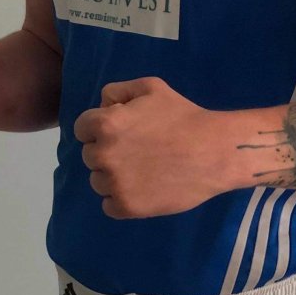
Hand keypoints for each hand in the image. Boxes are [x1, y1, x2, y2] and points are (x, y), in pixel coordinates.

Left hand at [74, 77, 224, 218]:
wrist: (213, 151)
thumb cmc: (183, 116)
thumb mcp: (150, 87)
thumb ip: (118, 91)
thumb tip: (102, 106)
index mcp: (105, 124)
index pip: (82, 128)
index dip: (100, 128)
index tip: (121, 131)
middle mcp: (104, 154)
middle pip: (90, 155)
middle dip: (108, 151)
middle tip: (137, 150)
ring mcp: (114, 183)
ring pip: (97, 181)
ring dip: (113, 175)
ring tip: (142, 169)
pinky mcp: (127, 207)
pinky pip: (108, 205)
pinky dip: (121, 198)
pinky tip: (143, 187)